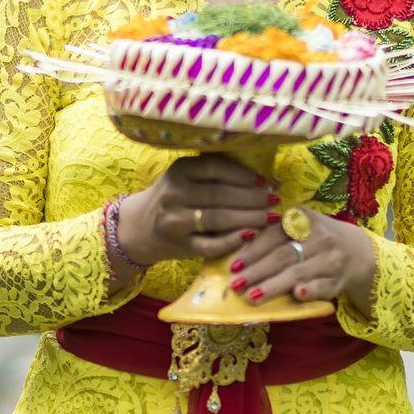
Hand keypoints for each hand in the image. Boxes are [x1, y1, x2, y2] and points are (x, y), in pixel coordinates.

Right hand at [117, 154, 277, 265]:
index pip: (216, 168)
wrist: (138, 228)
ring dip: (249, 218)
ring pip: (218, 219)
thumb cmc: (172, 198)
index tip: (267, 180)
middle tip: (275, 200)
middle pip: (221, 195)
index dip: (244, 174)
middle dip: (253, 198)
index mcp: (178, 171)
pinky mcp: (179, 246)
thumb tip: (264, 178)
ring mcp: (175, 221)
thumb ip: (214, 175)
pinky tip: (251, 235)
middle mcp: (174, 194)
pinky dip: (233, 240)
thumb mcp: (184, 178)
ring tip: (270, 217)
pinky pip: (210, 245)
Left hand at [225, 208, 375, 310]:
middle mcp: (320, 236)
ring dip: (274, 286)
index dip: (253, 251)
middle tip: (236, 285)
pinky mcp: (340, 279)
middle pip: (283, 256)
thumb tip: (238, 254)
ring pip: (299, 272)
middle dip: (257, 272)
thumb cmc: (317, 239)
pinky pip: (323, 286)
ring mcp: (332, 259)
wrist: (359, 251)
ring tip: (253, 296)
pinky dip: (310, 290)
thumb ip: (274, 235)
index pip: (275, 235)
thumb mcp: (300, 228)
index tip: (234, 266)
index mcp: (305, 218)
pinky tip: (296, 294)